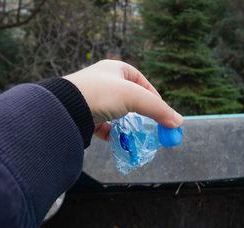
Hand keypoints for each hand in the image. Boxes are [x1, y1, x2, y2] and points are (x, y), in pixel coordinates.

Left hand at [63, 60, 182, 140]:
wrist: (64, 108)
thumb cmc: (100, 93)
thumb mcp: (134, 98)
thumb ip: (158, 109)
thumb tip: (178, 122)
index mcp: (115, 69)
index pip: (141, 81)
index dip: (154, 97)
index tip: (162, 112)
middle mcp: (104, 82)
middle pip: (130, 99)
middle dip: (142, 114)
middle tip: (153, 127)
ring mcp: (94, 99)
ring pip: (118, 114)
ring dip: (129, 125)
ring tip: (138, 136)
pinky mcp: (86, 116)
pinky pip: (105, 126)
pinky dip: (114, 134)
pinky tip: (121, 141)